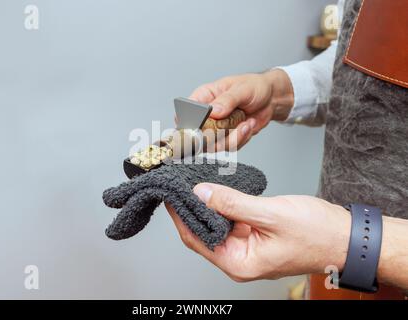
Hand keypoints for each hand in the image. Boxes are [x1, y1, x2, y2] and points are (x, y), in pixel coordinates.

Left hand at [166, 183, 350, 281]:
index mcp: (239, 262)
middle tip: (178, 184)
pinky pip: (229, 220)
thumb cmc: (317, 233)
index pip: (195, 238)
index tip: (168, 193)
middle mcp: (239, 259)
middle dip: (189, 208)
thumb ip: (233, 203)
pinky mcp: (254, 236)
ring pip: (215, 225)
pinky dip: (221, 206)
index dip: (179, 215)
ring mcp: (246, 248)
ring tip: (193, 183)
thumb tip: (201, 194)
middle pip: (201, 232)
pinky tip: (216, 190)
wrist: (347, 237)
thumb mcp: (271, 214)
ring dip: (205, 205)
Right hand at [189, 69, 293, 150]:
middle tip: (228, 128)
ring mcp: (216, 128)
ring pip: (214, 145)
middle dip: (215, 135)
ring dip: (233, 137)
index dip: (188, 123)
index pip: (185, 112)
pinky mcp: (227, 138)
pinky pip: (229, 146)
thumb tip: (214, 111)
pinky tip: (248, 125)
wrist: (270, 99)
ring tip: (245, 123)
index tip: (200, 127)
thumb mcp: (241, 89)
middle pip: (197, 135)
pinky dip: (242, 138)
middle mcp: (206, 115)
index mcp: (203, 97)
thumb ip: (227, 100)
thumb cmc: (253, 87)